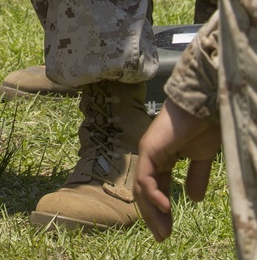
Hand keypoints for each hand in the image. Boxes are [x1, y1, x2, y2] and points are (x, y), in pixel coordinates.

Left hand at [133, 99, 221, 239]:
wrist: (202, 107)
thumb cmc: (202, 126)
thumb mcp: (201, 158)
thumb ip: (196, 177)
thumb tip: (193, 199)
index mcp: (162, 159)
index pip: (156, 190)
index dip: (160, 212)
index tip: (168, 232)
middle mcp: (150, 156)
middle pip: (144, 192)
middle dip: (153, 217)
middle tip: (162, 237)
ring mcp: (147, 152)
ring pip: (142, 188)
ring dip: (151, 211)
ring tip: (164, 230)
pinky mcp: (148, 149)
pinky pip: (145, 176)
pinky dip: (153, 194)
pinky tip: (164, 207)